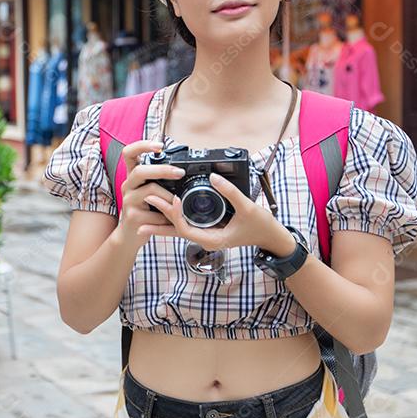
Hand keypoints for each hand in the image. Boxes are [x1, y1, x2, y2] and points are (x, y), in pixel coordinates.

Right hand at [115, 140, 185, 247]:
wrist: (130, 236)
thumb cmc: (145, 211)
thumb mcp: (150, 192)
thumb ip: (160, 180)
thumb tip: (181, 169)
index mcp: (133, 176)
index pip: (129, 153)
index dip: (142, 145)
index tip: (160, 145)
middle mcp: (128, 185)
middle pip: (141, 171)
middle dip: (162, 170)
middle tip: (180, 172)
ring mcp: (128, 201)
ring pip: (150, 191)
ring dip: (169, 197)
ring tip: (178, 203)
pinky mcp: (133, 216)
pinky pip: (155, 212)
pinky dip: (168, 215)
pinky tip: (171, 220)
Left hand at [136, 172, 295, 253]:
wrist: (271, 237)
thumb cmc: (261, 226)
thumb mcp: (247, 208)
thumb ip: (231, 193)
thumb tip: (213, 177)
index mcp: (212, 239)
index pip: (185, 229)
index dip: (176, 214)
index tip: (172, 198)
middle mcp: (205, 239)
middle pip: (177, 228)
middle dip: (161, 214)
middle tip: (147, 197)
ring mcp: (206, 235)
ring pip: (179, 227)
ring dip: (163, 217)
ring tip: (145, 209)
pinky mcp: (208, 229)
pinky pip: (187, 224)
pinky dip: (175, 216)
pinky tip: (165, 208)